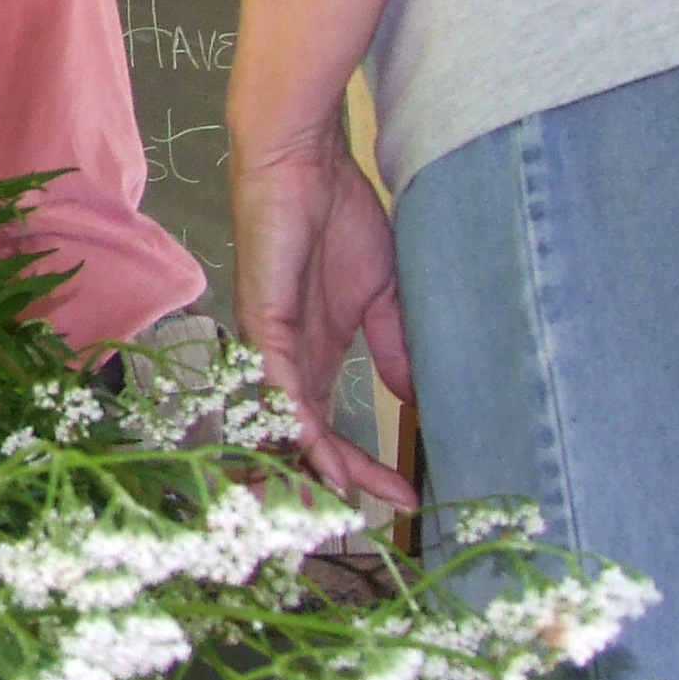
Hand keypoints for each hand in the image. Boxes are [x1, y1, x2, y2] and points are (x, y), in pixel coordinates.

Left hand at [229, 121, 420, 509]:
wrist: (306, 164)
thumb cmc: (338, 217)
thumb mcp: (381, 294)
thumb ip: (392, 347)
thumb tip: (416, 398)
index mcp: (313, 355)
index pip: (329, 429)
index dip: (361, 468)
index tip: (406, 497)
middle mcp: (284, 360)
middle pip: (300, 440)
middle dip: (336, 482)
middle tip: (376, 515)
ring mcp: (268, 345)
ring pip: (280, 425)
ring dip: (310, 468)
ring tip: (344, 505)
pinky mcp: (262, 323)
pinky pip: (278, 387)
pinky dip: (298, 425)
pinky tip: (322, 457)